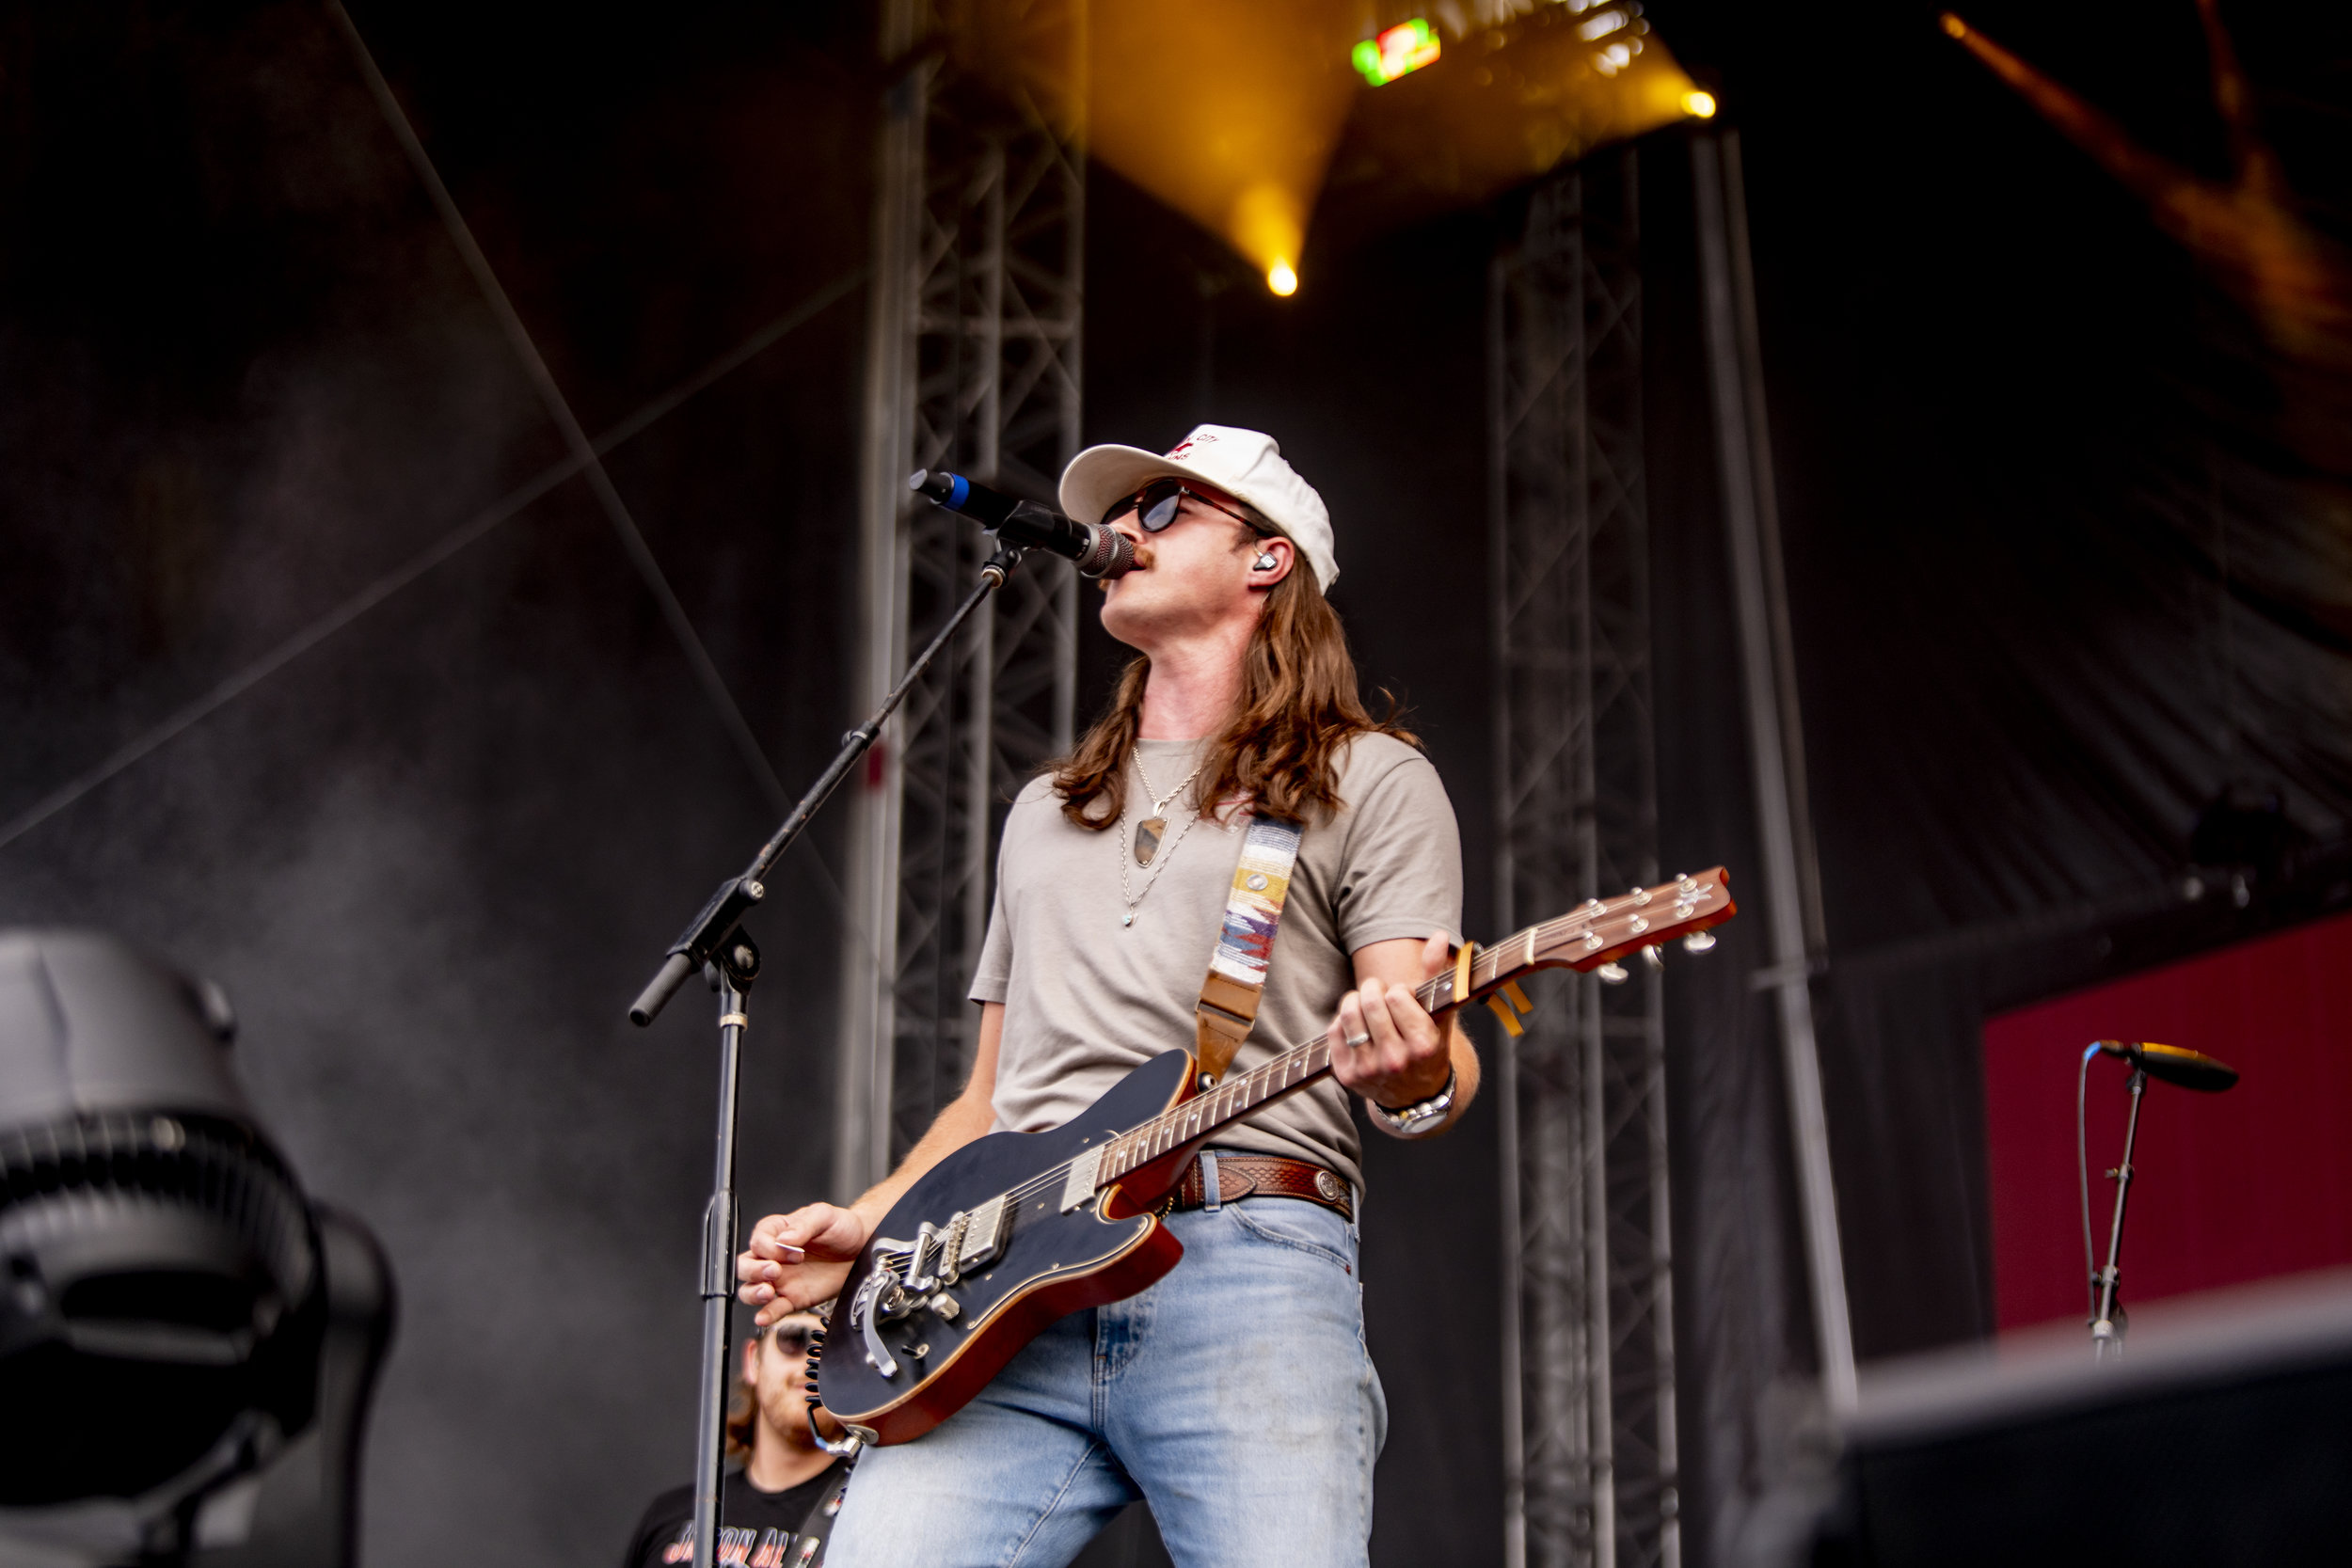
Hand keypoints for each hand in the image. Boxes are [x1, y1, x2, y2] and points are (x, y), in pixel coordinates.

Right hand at [736, 1203, 869, 1325]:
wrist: (862, 1248)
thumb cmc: (842, 1227)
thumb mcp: (824, 1216)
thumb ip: (804, 1225)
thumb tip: (784, 1240)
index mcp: (777, 1232)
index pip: (758, 1241)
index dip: (770, 1248)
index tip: (791, 1251)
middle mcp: (774, 1256)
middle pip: (744, 1266)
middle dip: (754, 1270)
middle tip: (775, 1270)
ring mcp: (781, 1279)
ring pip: (750, 1289)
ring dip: (753, 1293)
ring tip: (768, 1292)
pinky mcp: (792, 1298)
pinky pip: (773, 1309)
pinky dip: (765, 1315)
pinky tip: (764, 1317)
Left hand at [1328, 930, 1454, 1110]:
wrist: (1416, 1094)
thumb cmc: (1429, 1045)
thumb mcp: (1439, 1014)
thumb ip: (1437, 974)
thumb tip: (1439, 936)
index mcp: (1423, 1045)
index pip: (1397, 996)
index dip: (1399, 991)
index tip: (1404, 999)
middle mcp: (1396, 1061)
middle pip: (1370, 1002)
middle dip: (1374, 989)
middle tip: (1381, 995)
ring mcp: (1370, 1070)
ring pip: (1349, 1013)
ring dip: (1356, 1000)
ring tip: (1368, 1007)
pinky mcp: (1348, 1076)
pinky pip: (1334, 1029)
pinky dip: (1344, 1020)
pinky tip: (1358, 1027)